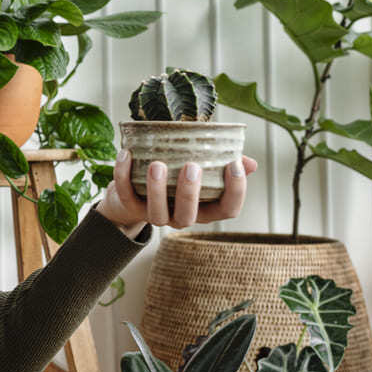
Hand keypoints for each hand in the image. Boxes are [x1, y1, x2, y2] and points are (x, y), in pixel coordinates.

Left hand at [94, 150, 257, 237]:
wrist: (134, 190)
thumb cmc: (176, 176)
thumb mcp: (201, 170)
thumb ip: (223, 164)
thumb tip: (249, 163)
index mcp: (204, 208)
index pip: (227, 210)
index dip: (235, 192)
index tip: (234, 165)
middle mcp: (180, 217)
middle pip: (188, 216)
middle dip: (190, 193)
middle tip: (192, 167)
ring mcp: (154, 214)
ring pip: (156, 213)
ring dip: (156, 189)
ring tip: (157, 164)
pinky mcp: (129, 206)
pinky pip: (125, 194)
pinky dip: (123, 174)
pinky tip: (126, 154)